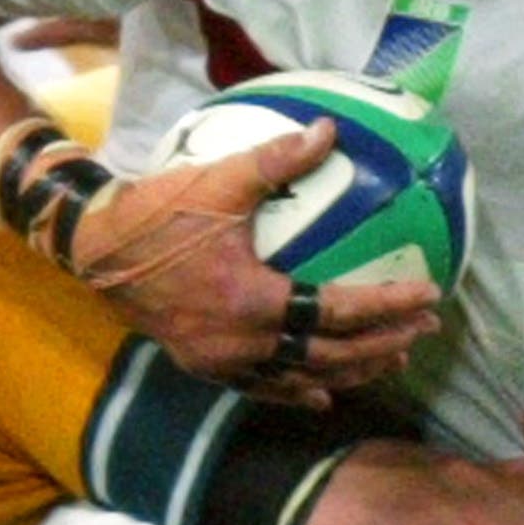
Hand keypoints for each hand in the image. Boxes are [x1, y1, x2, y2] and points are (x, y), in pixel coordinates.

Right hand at [61, 121, 435, 404]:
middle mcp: (241, 343)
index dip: (388, 305)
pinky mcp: (204, 366)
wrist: (94, 248)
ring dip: (350, 371)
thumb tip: (329, 130)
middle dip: (383, 344)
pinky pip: (261, 389)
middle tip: (424, 330)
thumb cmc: (159, 212)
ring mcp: (221, 362)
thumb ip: (280, 159)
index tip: (429, 295)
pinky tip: (321, 394)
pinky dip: (297, 391)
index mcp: (252, 301)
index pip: (337, 311)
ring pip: (301, 380)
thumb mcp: (221, 181)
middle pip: (329, 355)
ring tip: (390, 360)